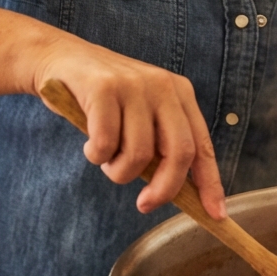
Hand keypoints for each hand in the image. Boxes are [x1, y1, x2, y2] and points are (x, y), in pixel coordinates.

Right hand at [34, 39, 224, 219]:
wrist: (61, 60)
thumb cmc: (104, 99)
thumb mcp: (141, 115)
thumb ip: (160, 144)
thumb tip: (177, 192)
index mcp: (180, 93)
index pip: (203, 145)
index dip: (210, 183)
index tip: (215, 215)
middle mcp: (163, 86)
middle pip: (180, 153)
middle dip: (164, 189)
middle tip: (145, 204)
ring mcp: (134, 85)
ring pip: (139, 155)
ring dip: (118, 171)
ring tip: (106, 158)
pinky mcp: (104, 88)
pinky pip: (106, 145)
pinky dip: (96, 155)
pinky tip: (90, 145)